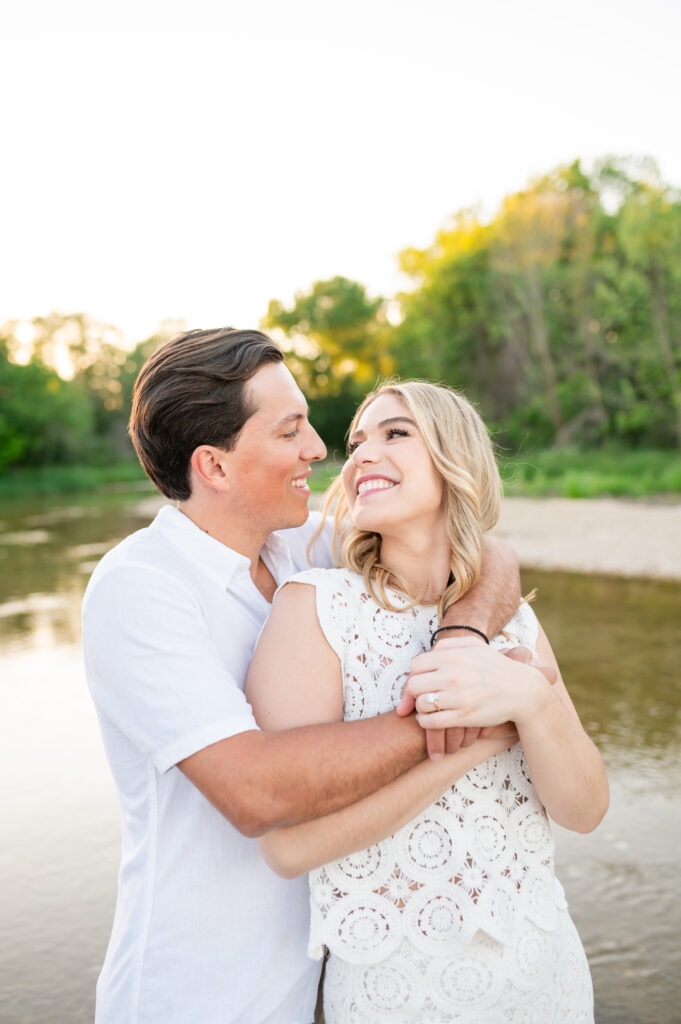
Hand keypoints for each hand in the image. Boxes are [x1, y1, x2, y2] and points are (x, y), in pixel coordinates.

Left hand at [397, 635, 486, 759]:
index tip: (416, 685)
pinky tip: (432, 720)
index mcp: (452, 656)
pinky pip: (431, 722)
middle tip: (418, 699)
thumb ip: (450, 644)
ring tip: (428, 709)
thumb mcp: (476, 646)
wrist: (522, 690)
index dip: (412, 676)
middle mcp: (452, 675)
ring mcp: (457, 696)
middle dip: (413, 694)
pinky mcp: (463, 716)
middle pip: (413, 686)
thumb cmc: (497, 667)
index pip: (415, 666)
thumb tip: (430, 651)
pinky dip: (426, 723)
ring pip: (421, 705)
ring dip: (420, 709)